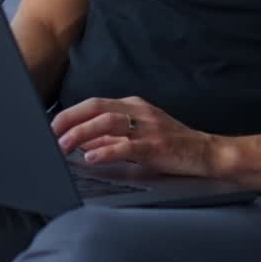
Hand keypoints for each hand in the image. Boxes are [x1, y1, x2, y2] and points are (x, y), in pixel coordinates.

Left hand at [51, 96, 218, 177]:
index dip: (71, 113)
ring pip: (108, 123)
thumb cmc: (172, 145)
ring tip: (65, 146)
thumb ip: (111, 138)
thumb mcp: (139, 136)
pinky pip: (127, 146)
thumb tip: (81, 142)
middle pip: (97, 108)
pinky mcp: (157, 146)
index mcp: (133, 105)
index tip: (53, 125)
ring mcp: (148, 128)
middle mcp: (139, 111)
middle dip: (70, 120)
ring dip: (82, 134)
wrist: (208, 153)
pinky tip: (91, 158)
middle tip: (52, 134)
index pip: (94, 103)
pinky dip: (106, 151)